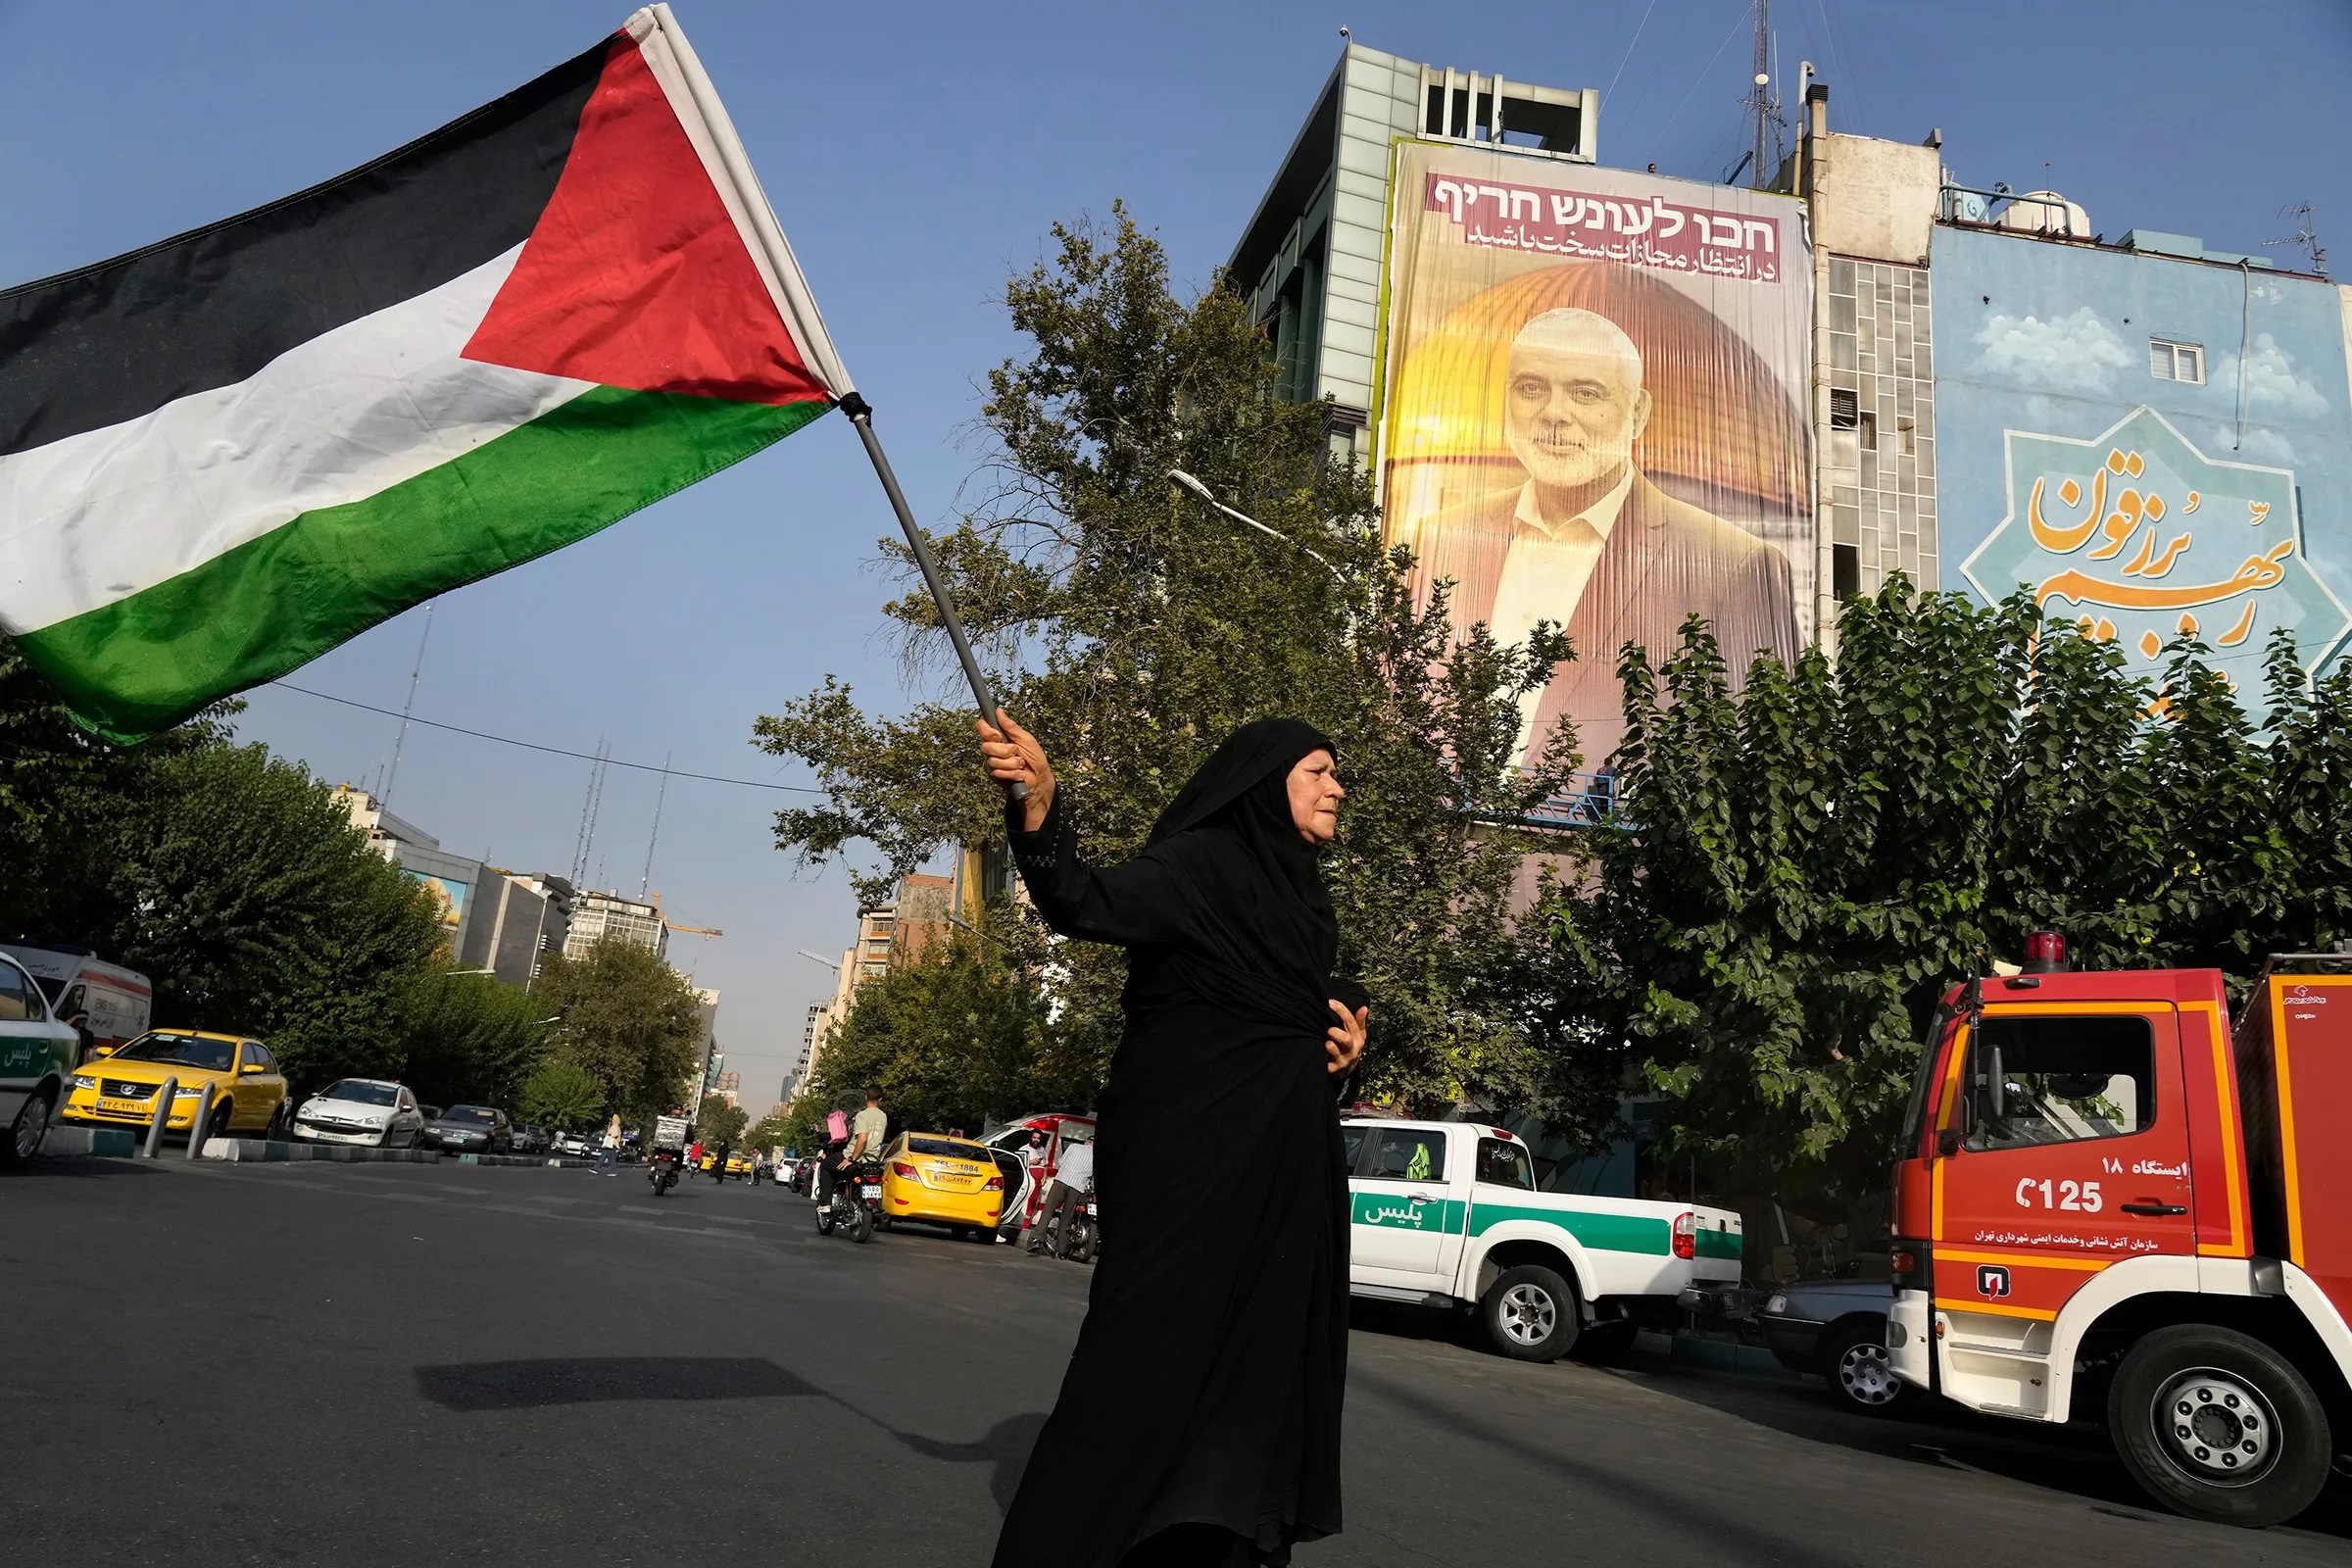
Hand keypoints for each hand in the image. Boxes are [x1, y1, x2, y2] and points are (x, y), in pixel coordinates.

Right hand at [977, 707, 1054, 831]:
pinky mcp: (994, 775)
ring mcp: (993, 762)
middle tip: (1016, 752)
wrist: (1039, 779)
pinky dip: (1012, 773)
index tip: (998, 735)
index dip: (987, 730)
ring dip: (1011, 763)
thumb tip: (999, 711)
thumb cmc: (1035, 758)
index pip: (982, 727)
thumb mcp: (1026, 739)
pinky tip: (1019, 774)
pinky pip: (997, 772)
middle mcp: (994, 748)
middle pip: (985, 745)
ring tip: (1021, 764)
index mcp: (1000, 736)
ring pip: (993, 760)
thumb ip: (1011, 727)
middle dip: (1004, 750)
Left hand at [1325, 1000, 1367, 1076]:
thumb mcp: (1357, 1036)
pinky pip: (1328, 1063)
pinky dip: (1324, 1056)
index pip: (1351, 1022)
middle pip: (1345, 1039)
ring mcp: (1344, 1060)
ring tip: (1326, 1043)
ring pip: (1335, 1050)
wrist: (1346, 1071)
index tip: (1330, 1002)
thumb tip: (1364, 1007)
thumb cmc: (1349, 1048)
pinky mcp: (1335, 1069)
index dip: (1340, 1010)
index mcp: (1359, 1038)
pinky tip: (1322, 1051)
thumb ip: (1359, 1022)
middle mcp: (1352, 1049)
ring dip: (1329, 1045)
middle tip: (1328, 1029)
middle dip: (1335, 1032)